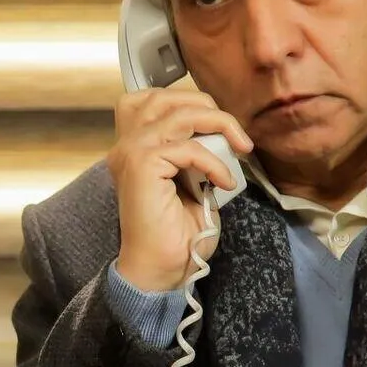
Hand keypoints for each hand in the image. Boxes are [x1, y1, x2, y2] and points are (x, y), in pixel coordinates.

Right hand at [107, 88, 252, 291]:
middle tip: (236, 134)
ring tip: (239, 148)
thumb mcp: (192, 181)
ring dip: (219, 125)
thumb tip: (223, 135)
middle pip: (164, 96)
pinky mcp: (141, 166)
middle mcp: (126, 145)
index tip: (218, 124)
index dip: (187, 99)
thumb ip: (197, 151)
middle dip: (207, 106)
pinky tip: (223, 183)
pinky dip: (214, 162)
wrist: (162, 270)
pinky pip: (188, 148)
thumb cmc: (178, 233)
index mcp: (134, 146)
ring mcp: (130, 152)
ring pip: (180, 113)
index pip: (151, 98)